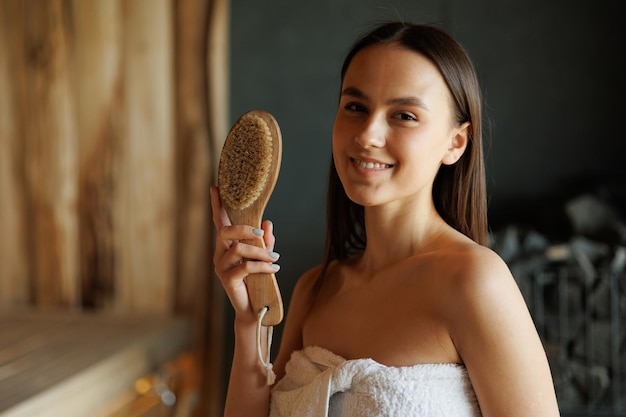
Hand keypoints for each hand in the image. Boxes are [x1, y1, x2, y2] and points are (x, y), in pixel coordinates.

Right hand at [211, 186, 279, 322]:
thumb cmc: (258, 280)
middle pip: (225, 231)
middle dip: (245, 229)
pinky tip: (274, 268)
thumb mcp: (264, 256)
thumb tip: (268, 222)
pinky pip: (245, 267)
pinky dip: (262, 266)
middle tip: (262, 234)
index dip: (217, 205)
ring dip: (259, 251)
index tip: (216, 187)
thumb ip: (266, 240)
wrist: (256, 307)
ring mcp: (222, 267)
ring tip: (275, 258)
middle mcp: (220, 253)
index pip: (220, 221)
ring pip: (238, 249)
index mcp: (227, 244)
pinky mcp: (227, 280)